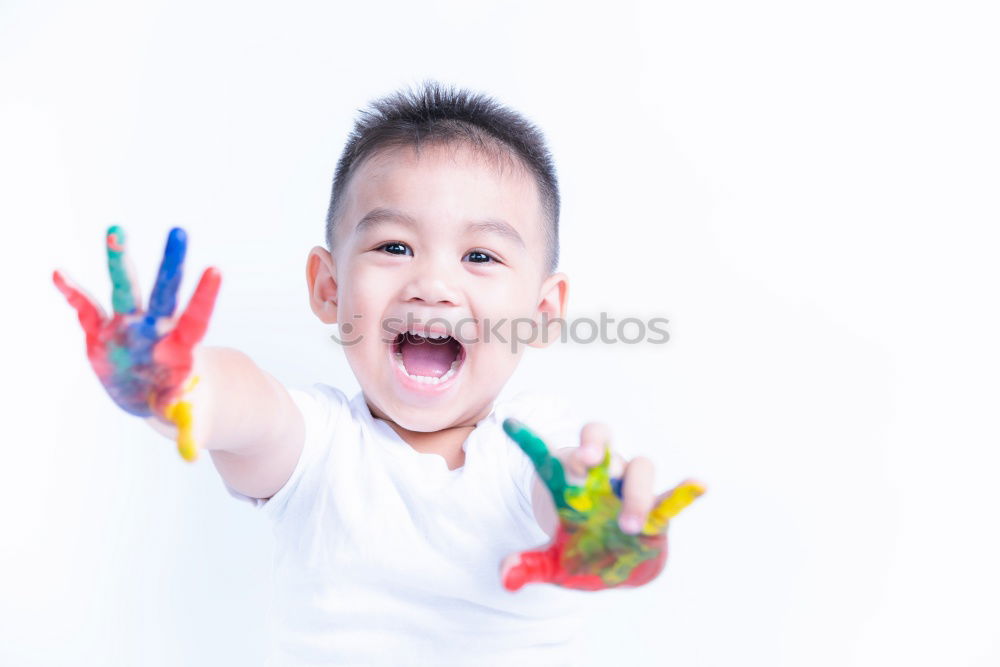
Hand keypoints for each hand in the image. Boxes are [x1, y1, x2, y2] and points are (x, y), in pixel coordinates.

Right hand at [53, 226, 220, 460]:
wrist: (152, 395)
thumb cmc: (175, 401)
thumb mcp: (182, 415)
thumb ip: (186, 425)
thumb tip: (193, 453)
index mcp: (179, 346)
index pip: (195, 318)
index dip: (203, 296)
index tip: (215, 269)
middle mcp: (154, 328)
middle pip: (163, 292)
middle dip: (171, 263)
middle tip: (180, 231)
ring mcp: (127, 326)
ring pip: (123, 288)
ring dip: (118, 261)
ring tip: (116, 231)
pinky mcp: (101, 332)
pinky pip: (85, 310)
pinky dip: (72, 294)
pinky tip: (58, 274)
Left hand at [500, 419, 704, 590]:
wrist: (614, 563)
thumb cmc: (581, 550)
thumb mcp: (551, 562)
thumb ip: (529, 566)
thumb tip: (506, 577)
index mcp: (568, 482)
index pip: (546, 455)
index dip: (528, 440)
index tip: (508, 423)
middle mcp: (601, 476)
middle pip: (599, 439)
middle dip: (594, 444)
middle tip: (587, 461)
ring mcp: (630, 489)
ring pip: (639, 467)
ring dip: (635, 493)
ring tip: (627, 528)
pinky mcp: (658, 510)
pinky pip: (674, 497)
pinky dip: (686, 491)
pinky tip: (700, 484)